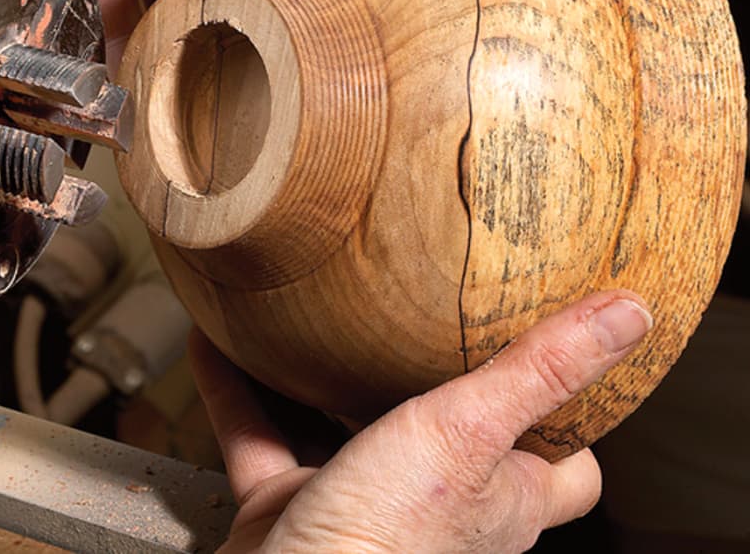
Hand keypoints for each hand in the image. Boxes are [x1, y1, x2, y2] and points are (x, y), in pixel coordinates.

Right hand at [193, 291, 653, 551]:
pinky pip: (256, 436)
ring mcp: (357, 504)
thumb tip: (629, 315)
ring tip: (318, 316)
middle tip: (422, 313)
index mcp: (497, 499)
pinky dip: (235, 388)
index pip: (565, 470)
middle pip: (452, 442)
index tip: (559, 354)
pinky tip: (216, 339)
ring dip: (324, 379)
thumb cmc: (386, 540)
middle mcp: (433, 504)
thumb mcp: (471, 432)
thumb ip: (538, 372)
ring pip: (344, 432)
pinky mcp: (287, 506)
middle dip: (434, 383)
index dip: (569, 421)